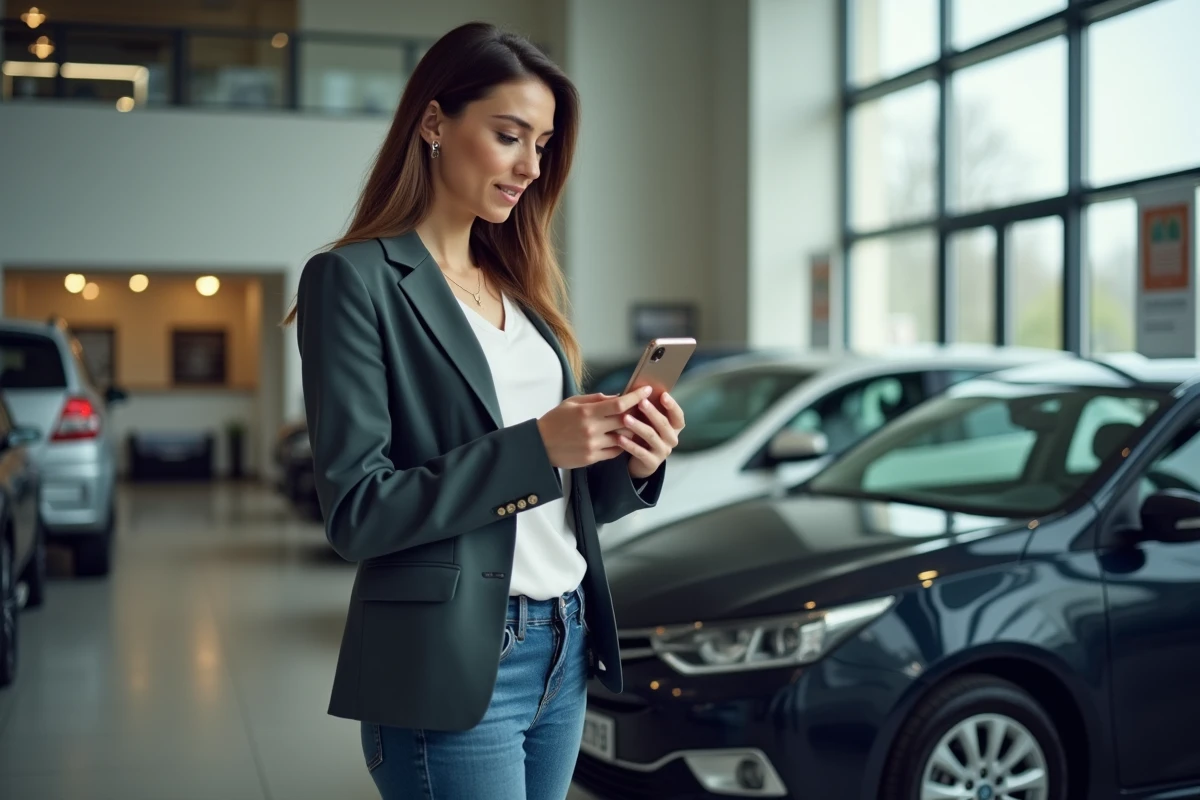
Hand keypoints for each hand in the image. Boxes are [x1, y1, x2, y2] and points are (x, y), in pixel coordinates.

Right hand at [537, 387, 653, 468]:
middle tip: (644, 409)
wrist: (540, 445)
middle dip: (638, 414)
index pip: (619, 404)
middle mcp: (592, 428)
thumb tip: (617, 396)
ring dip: (631, 431)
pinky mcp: (592, 458)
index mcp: (587, 412)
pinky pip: (615, 451)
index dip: (636, 397)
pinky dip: (621, 444)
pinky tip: (621, 438)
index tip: (646, 390)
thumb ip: (595, 399)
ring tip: (634, 425)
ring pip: (623, 438)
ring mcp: (593, 445)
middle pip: (626, 421)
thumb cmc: (555, 421)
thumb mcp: (572, 402)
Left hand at [617, 391, 685, 478]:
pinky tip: (620, 438)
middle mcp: (672, 439)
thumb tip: (641, 390)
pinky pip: (641, 452)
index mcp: (674, 427)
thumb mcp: (650, 422)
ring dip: (638, 426)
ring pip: (651, 437)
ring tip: (625, 418)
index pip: (678, 415)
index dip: (672, 405)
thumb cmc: (645, 434)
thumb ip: (650, 409)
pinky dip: (630, 445)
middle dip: (652, 412)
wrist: (641, 461)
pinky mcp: (652, 463)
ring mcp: (663, 452)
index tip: (663, 394)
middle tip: (640, 402)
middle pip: (664, 424)